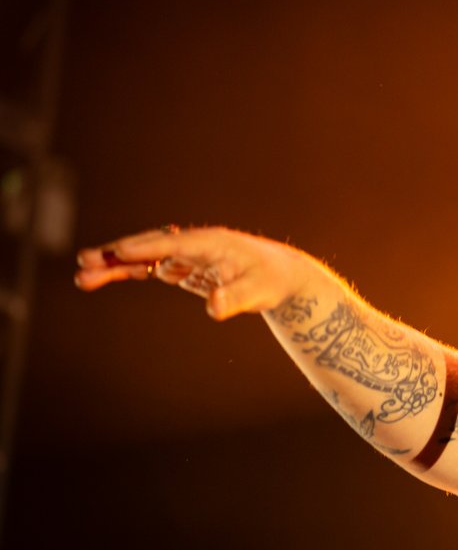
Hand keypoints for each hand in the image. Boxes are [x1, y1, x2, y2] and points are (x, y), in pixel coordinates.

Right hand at [76, 226, 316, 320]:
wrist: (281, 276)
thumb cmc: (271, 280)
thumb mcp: (257, 291)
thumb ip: (235, 298)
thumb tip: (214, 307)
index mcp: (212, 243)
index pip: (173, 245)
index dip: (146, 248)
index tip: (118, 252)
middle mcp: (195, 244)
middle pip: (151, 248)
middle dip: (119, 255)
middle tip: (86, 264)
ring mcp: (188, 255)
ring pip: (146, 258)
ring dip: (116, 265)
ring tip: (84, 277)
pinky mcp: (185, 267)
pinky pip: (151, 267)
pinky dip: (129, 271)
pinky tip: (103, 277)